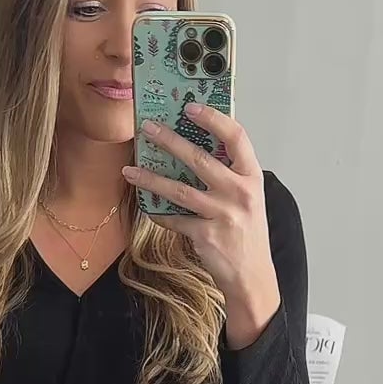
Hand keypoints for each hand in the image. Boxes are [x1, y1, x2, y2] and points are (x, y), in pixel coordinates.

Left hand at [122, 106, 279, 347]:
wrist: (252, 276)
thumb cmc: (247, 233)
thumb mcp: (249, 198)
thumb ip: (230, 174)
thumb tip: (196, 147)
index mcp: (251, 177)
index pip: (236, 137)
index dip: (214, 119)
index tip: (191, 108)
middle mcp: (239, 193)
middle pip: (200, 159)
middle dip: (169, 141)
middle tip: (148, 128)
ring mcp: (222, 214)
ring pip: (179, 190)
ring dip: (151, 178)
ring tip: (130, 169)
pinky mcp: (205, 235)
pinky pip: (174, 219)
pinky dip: (158, 212)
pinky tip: (145, 205)